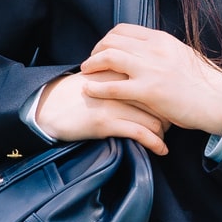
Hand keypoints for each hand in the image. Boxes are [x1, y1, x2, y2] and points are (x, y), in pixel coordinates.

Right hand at [35, 70, 170, 155]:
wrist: (48, 106)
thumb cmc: (74, 94)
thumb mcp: (99, 79)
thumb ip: (120, 78)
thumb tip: (142, 85)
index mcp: (118, 71)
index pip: (154, 80)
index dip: (166, 97)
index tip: (171, 108)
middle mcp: (118, 85)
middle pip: (158, 99)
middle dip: (170, 115)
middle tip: (173, 125)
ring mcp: (112, 103)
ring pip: (153, 118)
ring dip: (164, 133)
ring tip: (164, 140)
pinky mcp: (105, 122)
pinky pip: (140, 133)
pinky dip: (155, 144)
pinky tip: (161, 150)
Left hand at [78, 24, 221, 137]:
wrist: (218, 100)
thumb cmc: (202, 83)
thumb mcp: (181, 55)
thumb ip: (161, 51)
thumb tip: (144, 51)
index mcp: (161, 40)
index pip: (123, 30)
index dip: (107, 39)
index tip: (101, 49)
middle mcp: (154, 50)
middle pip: (112, 41)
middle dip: (96, 50)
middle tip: (90, 62)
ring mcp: (150, 70)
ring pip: (109, 57)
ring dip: (92, 64)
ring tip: (85, 72)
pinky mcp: (148, 91)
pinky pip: (114, 86)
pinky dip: (97, 87)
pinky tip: (89, 90)